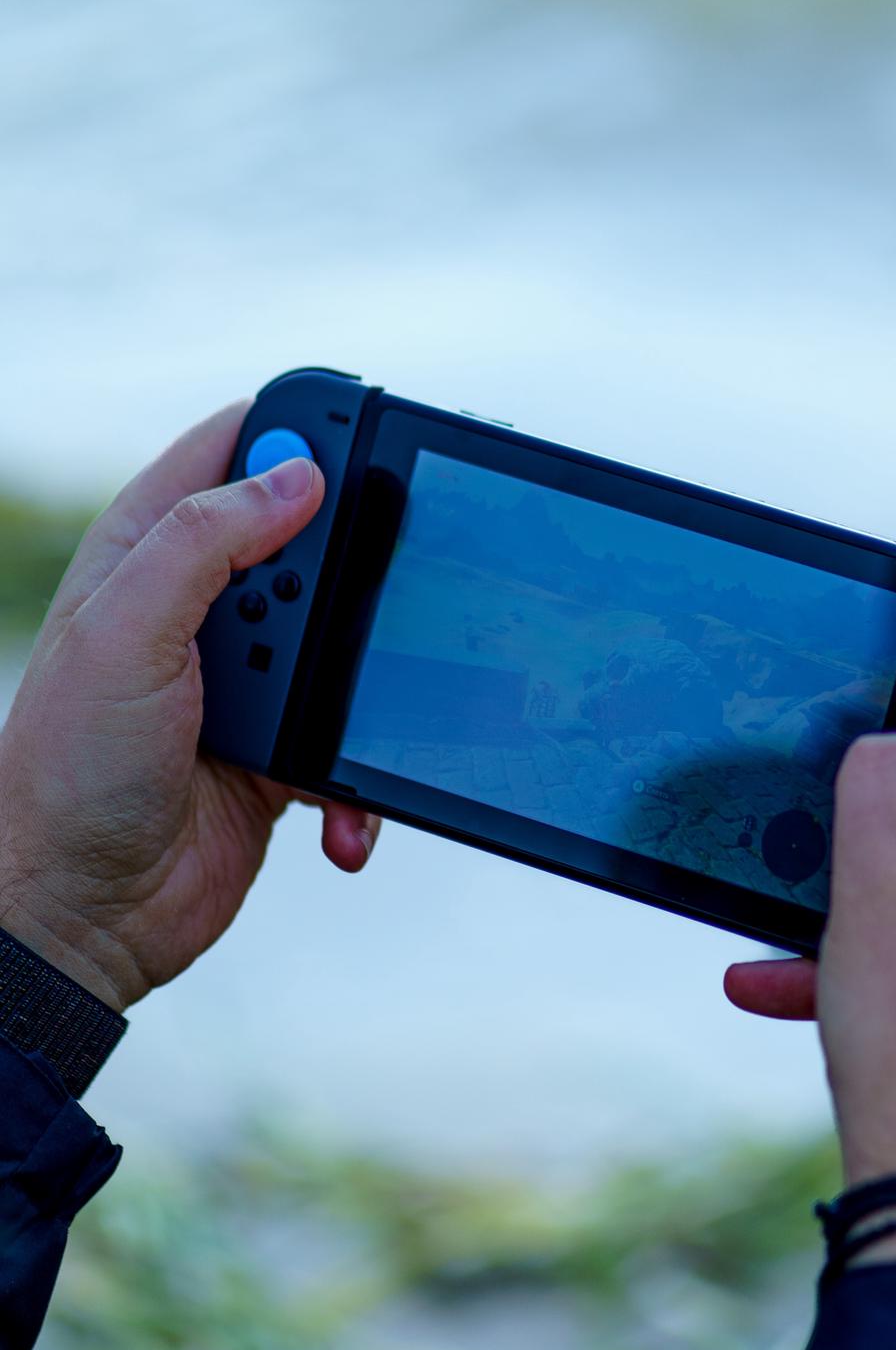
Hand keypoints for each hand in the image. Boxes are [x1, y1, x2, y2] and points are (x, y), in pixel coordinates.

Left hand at [0, 402, 380, 1012]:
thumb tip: (297, 474)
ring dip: (362, 689)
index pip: (231, 453)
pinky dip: (357, 783)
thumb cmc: (69, 773)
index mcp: (148, 554)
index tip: (366, 433)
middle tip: (373, 604)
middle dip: (356, 577)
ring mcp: (248, 683)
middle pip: (314, 545)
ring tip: (327, 728)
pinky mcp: (284, 754)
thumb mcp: (122, 633)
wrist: (80, 917)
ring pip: (346, 645)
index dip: (295, 434)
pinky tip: (338, 821)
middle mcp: (201, 609)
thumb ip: (203, 542)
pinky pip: (350, 742)